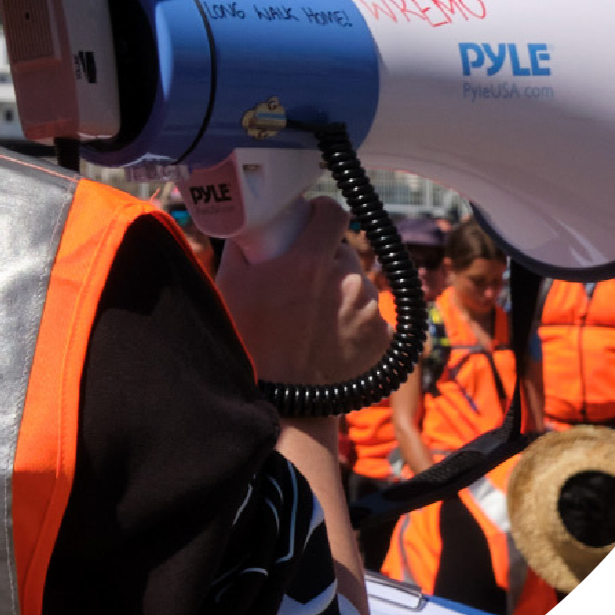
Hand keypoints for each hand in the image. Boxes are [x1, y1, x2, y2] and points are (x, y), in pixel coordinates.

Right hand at [215, 197, 392, 388]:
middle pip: (344, 250)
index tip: (313, 220)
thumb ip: (242, 247)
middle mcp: (346, 280)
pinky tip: (334, 337)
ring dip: (343, 291)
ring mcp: (369, 309)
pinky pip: (372, 315)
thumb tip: (248, 228)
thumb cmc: (252, 344)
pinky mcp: (383, 336)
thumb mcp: (231, 286)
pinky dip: (356, 321)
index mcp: (310, 261)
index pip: (332, 212)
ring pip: (358, 283)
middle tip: (305, 279)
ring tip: (317, 317)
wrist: (287, 402)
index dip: (321, 212)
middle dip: (327, 257)